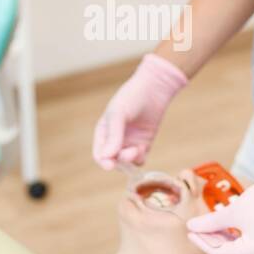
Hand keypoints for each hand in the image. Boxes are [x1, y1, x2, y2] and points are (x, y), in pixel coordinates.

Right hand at [92, 52, 188, 168]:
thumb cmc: (131, 98)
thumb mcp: (119, 114)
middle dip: (121, 160)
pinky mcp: (143, 144)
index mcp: (103, 132)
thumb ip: (113, 136)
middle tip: (131, 152)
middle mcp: (115, 140)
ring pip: (127, 163)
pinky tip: (144, 147)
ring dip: (131, 160)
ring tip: (139, 148)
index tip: (110, 165)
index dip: (104, 162)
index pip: (99, 154)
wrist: (154, 89)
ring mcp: (129, 143)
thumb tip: (106, 157)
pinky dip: (140, 158)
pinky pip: (139, 159)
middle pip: (113, 161)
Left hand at [186, 169, 253, 253]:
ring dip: (224, 239)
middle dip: (212, 240)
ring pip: (239, 251)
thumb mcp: (233, 211)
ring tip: (210, 226)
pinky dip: (237, 239)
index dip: (202, 242)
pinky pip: (250, 247)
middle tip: (197, 228)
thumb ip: (210, 222)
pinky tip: (225, 228)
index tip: (190, 232)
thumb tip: (191, 227)